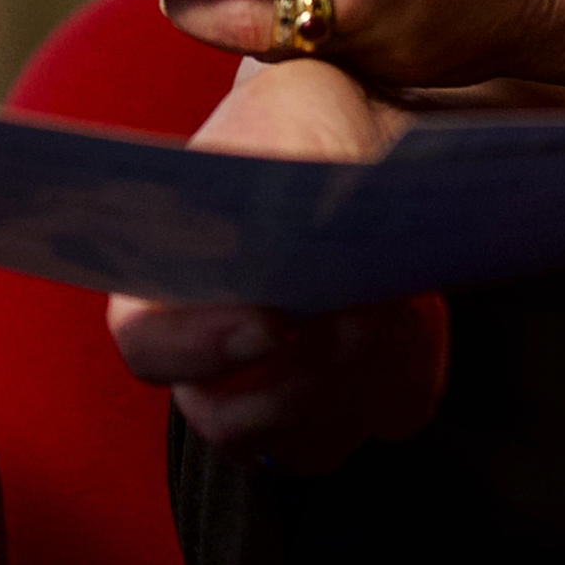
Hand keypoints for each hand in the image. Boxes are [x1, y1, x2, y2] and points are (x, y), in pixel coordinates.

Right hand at [104, 56, 451, 468]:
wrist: (356, 136)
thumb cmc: (298, 125)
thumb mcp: (283, 128)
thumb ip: (280, 182)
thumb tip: (302, 246)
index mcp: (160, 286)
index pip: (148, 347)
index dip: (203, 345)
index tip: (276, 316)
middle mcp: (207, 365)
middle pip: (232, 420)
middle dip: (308, 371)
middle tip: (363, 307)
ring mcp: (276, 402)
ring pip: (311, 439)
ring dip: (363, 376)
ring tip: (396, 299)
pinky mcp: (355, 409)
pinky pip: (386, 419)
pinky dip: (411, 372)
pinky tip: (416, 308)